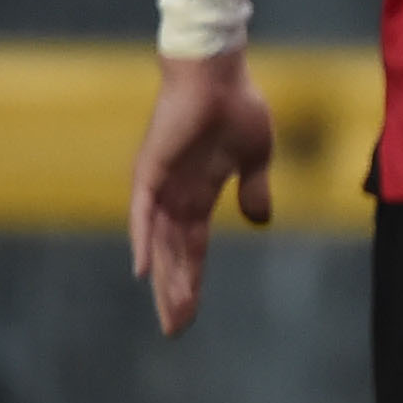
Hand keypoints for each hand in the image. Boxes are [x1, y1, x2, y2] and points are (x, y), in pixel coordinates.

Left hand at [128, 54, 276, 336]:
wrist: (219, 73)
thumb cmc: (237, 106)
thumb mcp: (256, 156)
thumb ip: (255, 189)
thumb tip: (260, 221)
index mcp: (199, 194)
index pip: (192, 248)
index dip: (192, 280)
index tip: (190, 313)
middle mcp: (174, 196)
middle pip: (171, 255)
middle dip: (175, 291)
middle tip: (175, 329)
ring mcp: (160, 185)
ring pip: (158, 243)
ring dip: (165, 278)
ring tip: (171, 312)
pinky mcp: (151, 170)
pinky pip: (143, 213)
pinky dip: (142, 241)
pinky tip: (142, 271)